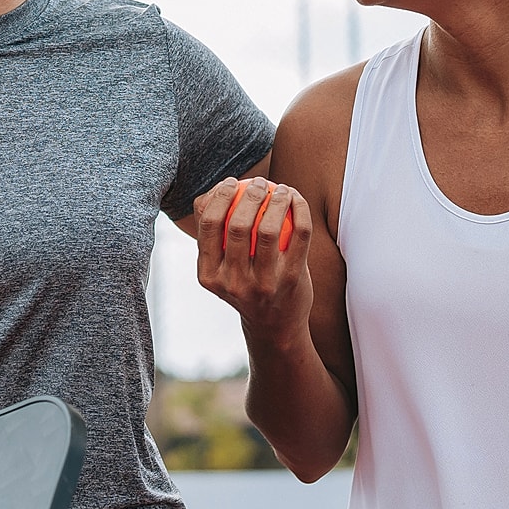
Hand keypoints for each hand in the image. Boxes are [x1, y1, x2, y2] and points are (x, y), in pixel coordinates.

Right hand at [193, 176, 311, 341]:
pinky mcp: (292, 281)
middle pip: (239, 225)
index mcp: (209, 275)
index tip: (230, 182)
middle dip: (249, 193)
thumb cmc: (245, 285)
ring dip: (277, 199)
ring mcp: (264, 284)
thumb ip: (213, 235)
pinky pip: (300, 235)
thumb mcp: (220, 269)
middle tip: (259, 181)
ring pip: (270, 229)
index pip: (209, 226)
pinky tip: (297, 198)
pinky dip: (300, 210)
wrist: (275, 326)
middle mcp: (234, 282)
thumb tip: (210, 194)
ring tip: (281, 188)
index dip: (219, 196)